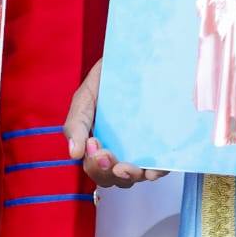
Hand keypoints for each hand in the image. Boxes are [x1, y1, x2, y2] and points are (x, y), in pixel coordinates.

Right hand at [63, 59, 166, 188]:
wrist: (134, 58)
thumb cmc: (106, 80)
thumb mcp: (84, 99)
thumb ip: (75, 125)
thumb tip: (73, 154)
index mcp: (98, 143)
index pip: (95, 167)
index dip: (94, 165)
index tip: (93, 144)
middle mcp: (120, 150)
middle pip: (114, 178)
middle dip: (109, 173)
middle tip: (107, 157)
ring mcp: (141, 149)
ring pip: (136, 176)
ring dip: (131, 176)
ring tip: (130, 167)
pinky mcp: (162, 146)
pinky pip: (162, 167)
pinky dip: (157, 172)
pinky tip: (153, 169)